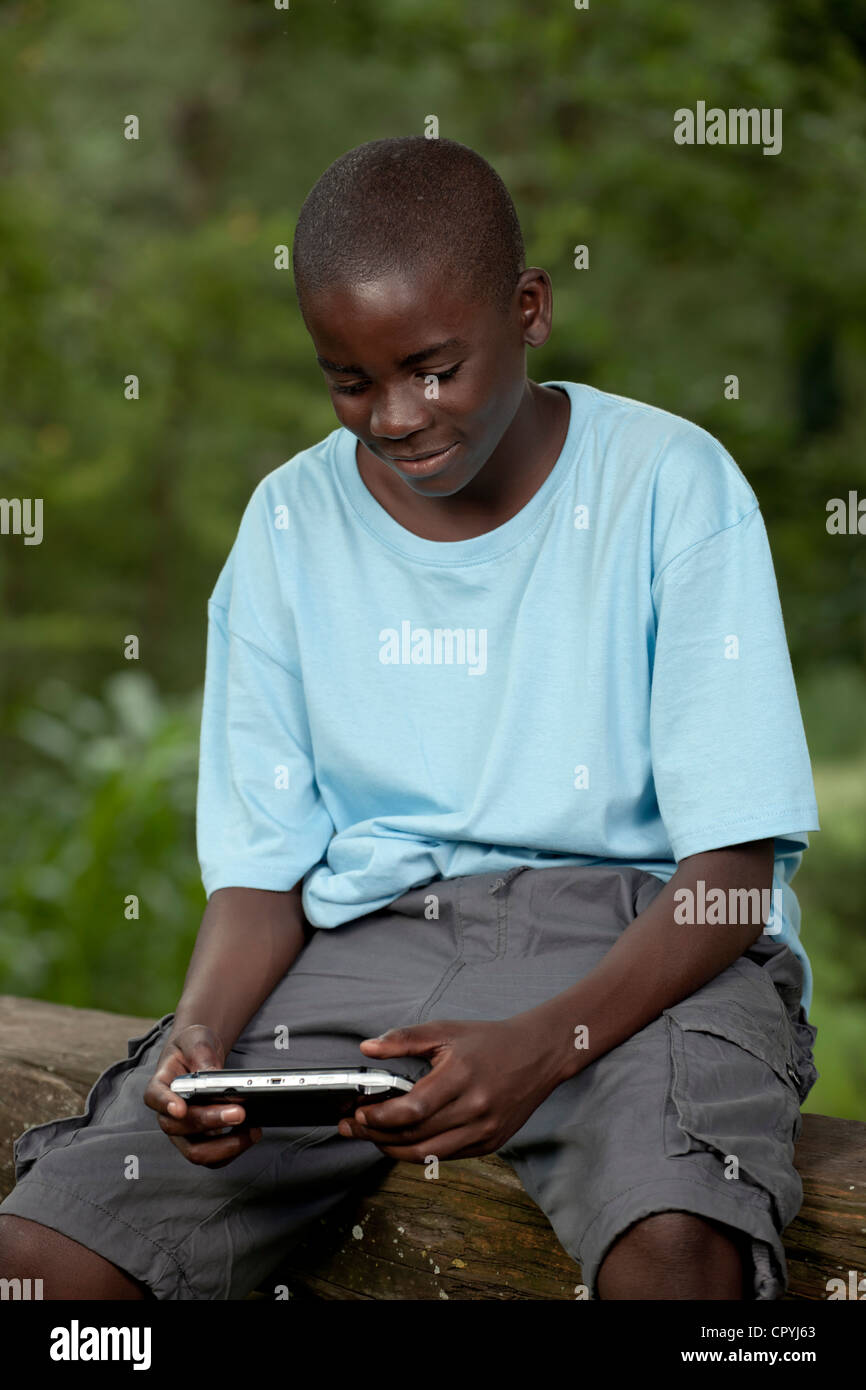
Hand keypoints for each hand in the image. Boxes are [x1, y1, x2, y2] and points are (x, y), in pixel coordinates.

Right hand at [144, 1024, 262, 1167]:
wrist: (198, 1056)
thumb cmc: (193, 1048)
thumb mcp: (197, 1042)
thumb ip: (203, 1056)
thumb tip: (215, 1077)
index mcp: (161, 1086)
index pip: (155, 1097)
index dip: (166, 1104)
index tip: (180, 1108)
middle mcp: (168, 1114)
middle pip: (180, 1127)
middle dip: (211, 1122)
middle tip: (239, 1112)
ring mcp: (183, 1132)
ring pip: (196, 1152)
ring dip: (225, 1146)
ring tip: (251, 1130)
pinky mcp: (201, 1141)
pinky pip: (213, 1158)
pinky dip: (233, 1151)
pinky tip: (250, 1134)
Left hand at [337, 1016, 562, 1160]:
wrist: (538, 1054)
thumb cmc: (489, 1041)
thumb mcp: (445, 1031)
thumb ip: (404, 1039)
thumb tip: (367, 1048)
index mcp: (461, 1077)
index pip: (412, 1109)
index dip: (381, 1117)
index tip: (359, 1113)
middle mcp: (475, 1109)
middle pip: (415, 1136)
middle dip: (377, 1135)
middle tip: (353, 1128)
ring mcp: (484, 1131)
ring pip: (427, 1154)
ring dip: (393, 1150)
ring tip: (372, 1137)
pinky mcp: (490, 1143)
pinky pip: (446, 1156)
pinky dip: (419, 1151)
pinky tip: (402, 1141)